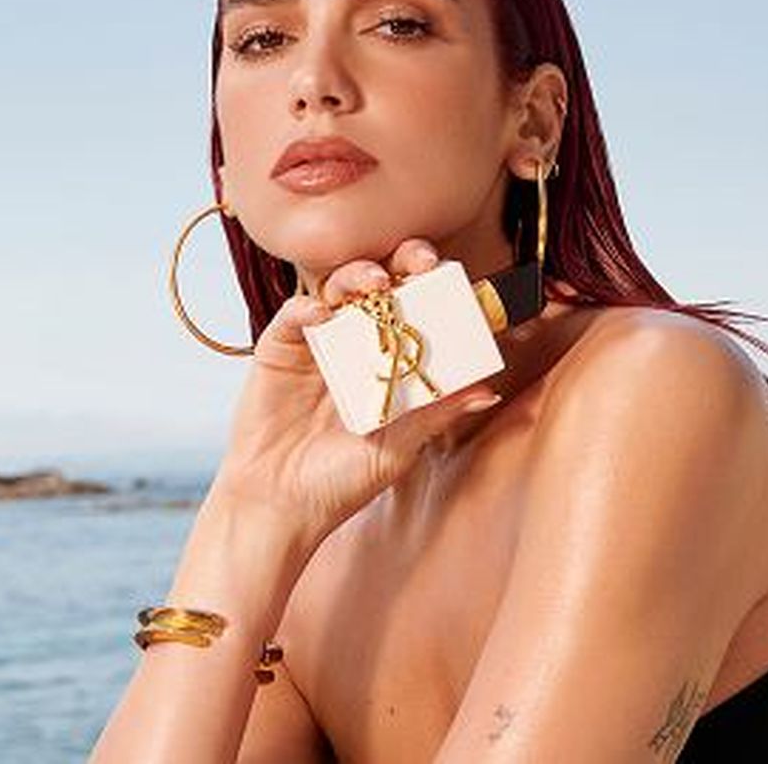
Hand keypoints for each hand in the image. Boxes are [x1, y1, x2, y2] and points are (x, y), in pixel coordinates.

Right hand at [210, 238, 501, 546]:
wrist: (281, 505)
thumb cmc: (340, 482)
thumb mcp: (398, 448)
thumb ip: (437, 415)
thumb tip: (488, 393)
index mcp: (389, 361)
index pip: (418, 309)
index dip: (437, 289)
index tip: (459, 280)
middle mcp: (356, 342)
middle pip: (382, 285)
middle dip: (404, 262)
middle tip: (422, 261)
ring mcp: (318, 342)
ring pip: (338, 288)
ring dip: (359, 276)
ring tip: (377, 282)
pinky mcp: (279, 347)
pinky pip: (294, 314)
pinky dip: (308, 307)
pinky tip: (322, 313)